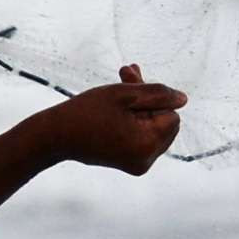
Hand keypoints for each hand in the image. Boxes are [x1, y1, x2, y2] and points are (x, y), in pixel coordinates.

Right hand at [39, 65, 187, 175]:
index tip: (129, 82)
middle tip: (125, 73)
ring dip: (140, 105)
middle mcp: (146, 160)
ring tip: (122, 81)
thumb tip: (183, 100)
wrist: (55, 136)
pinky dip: (134, 119)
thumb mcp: (124, 94)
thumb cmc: (86, 113)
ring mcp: (138, 164)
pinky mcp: (130, 163)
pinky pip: (143, 137)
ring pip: (153, 127)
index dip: (153, 97)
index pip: (171, 115)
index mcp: (147, 145)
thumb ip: (158, 94)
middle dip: (148, 99)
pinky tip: (119, 102)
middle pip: (164, 122)